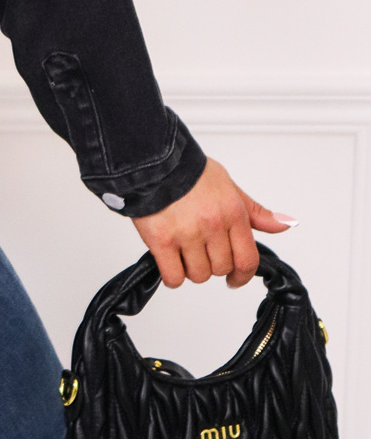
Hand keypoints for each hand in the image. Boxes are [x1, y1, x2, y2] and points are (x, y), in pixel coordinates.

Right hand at [132, 156, 296, 288]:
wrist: (153, 159)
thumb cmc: (189, 171)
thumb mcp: (229, 186)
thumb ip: (256, 212)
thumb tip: (285, 224)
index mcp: (233, 213)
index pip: (248, 260)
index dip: (242, 275)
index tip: (235, 279)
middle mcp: (213, 225)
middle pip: (221, 269)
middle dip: (212, 265)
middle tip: (201, 252)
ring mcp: (187, 234)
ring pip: (198, 275)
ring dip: (191, 269)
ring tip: (183, 251)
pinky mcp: (161, 240)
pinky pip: (173, 276)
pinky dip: (172, 275)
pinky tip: (170, 261)